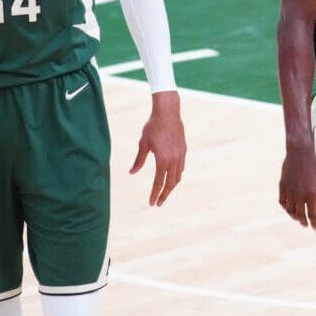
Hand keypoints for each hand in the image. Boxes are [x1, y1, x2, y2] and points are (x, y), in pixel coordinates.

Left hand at [130, 91, 185, 205]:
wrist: (168, 112)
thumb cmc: (152, 127)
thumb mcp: (143, 144)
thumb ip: (139, 160)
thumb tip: (132, 173)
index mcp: (162, 160)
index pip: (158, 182)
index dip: (154, 194)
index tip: (151, 203)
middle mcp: (174, 160)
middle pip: (171, 183)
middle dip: (164, 195)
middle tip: (158, 203)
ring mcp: (180, 155)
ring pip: (178, 176)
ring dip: (172, 186)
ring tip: (165, 192)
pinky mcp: (184, 149)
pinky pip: (182, 167)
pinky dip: (177, 174)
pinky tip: (172, 175)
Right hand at [279, 144, 315, 228]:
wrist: (299, 153)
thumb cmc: (312, 166)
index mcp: (311, 193)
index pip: (312, 214)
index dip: (313, 223)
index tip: (314, 228)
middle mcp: (299, 194)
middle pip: (299, 215)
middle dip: (303, 222)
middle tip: (305, 224)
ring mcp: (289, 191)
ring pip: (289, 210)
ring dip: (294, 216)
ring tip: (297, 217)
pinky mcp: (282, 186)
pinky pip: (282, 202)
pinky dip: (285, 207)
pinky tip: (289, 207)